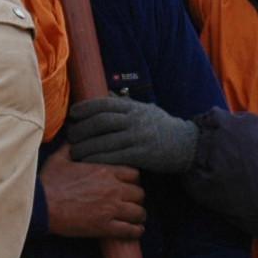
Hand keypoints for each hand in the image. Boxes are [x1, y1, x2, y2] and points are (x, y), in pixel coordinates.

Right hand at [41, 152, 144, 238]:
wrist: (39, 206)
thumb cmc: (48, 182)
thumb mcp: (59, 159)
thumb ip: (71, 147)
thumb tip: (73, 138)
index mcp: (105, 171)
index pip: (134, 174)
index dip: (133, 181)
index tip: (128, 186)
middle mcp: (112, 189)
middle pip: (140, 194)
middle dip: (136, 199)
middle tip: (131, 203)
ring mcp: (110, 209)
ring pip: (139, 212)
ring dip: (138, 216)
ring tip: (135, 218)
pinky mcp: (105, 227)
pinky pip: (130, 230)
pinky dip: (135, 231)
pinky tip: (135, 231)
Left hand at [65, 93, 199, 175]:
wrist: (187, 145)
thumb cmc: (163, 127)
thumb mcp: (147, 110)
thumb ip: (126, 105)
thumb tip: (106, 95)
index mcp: (135, 108)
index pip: (105, 104)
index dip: (86, 107)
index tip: (73, 114)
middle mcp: (135, 120)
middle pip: (101, 122)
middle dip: (81, 129)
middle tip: (70, 136)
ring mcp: (139, 137)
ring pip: (104, 141)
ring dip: (85, 147)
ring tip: (74, 152)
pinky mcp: (142, 155)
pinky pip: (114, 157)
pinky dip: (97, 160)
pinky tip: (87, 163)